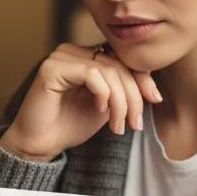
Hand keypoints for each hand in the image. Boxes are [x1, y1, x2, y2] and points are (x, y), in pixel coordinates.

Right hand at [0, 43, 161, 160]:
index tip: (155, 99)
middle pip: (118, 65)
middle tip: (135, 123)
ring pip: (108, 70)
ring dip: (120, 101)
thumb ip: (123, 90)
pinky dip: (103, 94)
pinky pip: (91, 74)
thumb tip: (152, 85)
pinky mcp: (52, 68)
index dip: (142, 77)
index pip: (122, 58)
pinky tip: (99, 110)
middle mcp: (73, 51)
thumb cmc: (69, 126)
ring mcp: (61, 57)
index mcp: (86, 57)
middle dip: (133, 96)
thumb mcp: (106, 107)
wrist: (41, 144)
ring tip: (118, 126)